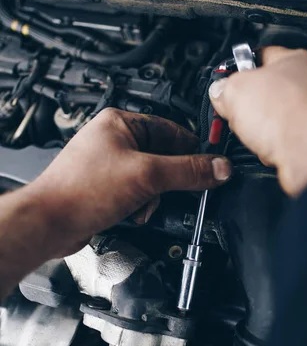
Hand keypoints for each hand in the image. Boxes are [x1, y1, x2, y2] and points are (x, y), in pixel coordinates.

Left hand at [30, 109, 231, 254]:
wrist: (49, 223)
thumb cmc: (80, 191)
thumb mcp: (146, 176)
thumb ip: (187, 171)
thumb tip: (218, 167)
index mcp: (121, 122)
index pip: (172, 129)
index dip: (194, 149)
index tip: (212, 165)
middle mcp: (114, 139)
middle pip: (164, 156)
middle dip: (169, 179)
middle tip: (177, 190)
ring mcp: (110, 164)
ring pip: (152, 178)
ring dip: (155, 196)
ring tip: (144, 204)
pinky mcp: (106, 187)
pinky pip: (138, 192)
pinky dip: (141, 204)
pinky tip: (134, 213)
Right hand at [209, 47, 306, 194]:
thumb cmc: (288, 115)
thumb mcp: (235, 91)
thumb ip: (224, 87)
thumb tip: (219, 92)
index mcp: (293, 59)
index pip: (259, 55)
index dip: (238, 69)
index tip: (226, 81)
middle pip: (266, 92)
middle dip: (248, 106)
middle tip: (237, 113)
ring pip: (275, 120)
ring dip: (261, 131)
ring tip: (257, 136)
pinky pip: (284, 142)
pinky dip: (274, 148)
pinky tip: (271, 150)